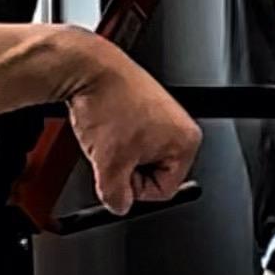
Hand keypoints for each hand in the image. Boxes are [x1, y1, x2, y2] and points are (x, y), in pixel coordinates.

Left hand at [62, 42, 201, 216]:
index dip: (136, 190)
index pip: (164, 190)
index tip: (120, 178)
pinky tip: (106, 127)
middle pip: (153, 173)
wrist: (89, 69)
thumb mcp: (109, 165)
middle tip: (110, 156)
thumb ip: (116, 197)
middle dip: (127, 170)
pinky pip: (131, 137)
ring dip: (119, 154)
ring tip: (107, 138)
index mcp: (185, 142)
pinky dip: (116, 137)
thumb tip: (119, 205)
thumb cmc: (108, 103)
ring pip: (138, 156)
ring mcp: (163, 115)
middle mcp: (180, 126)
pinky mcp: (145, 106)